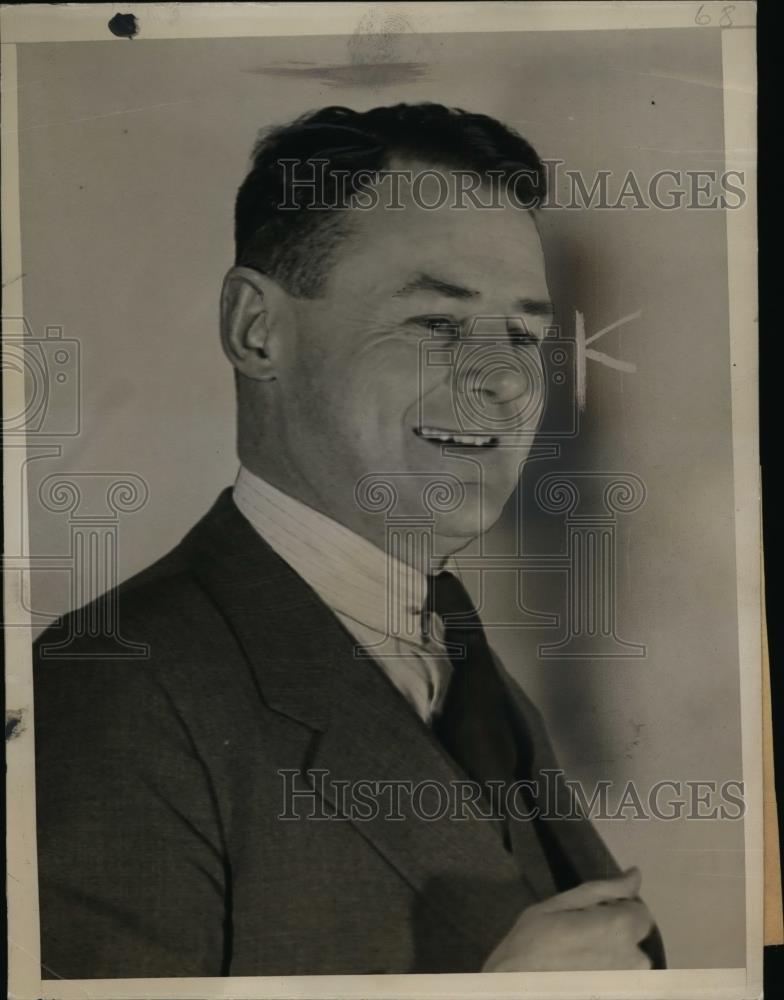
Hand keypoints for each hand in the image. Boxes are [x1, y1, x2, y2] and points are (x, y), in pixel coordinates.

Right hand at [482, 867, 653, 971]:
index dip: (618, 908)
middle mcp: (632, 959)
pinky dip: (606, 975)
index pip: (641, 912)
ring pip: (630, 962)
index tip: (592, 913)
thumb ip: (604, 889)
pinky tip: (581, 973)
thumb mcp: (561, 904)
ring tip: (579, 957)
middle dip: (616, 932)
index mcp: (619, 928)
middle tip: (582, 935)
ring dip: (612, 956)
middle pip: (636, 939)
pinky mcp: (615, 994)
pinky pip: (621, 980)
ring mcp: (625, 983)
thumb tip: (635, 874)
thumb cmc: (533, 941)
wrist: (516, 988)